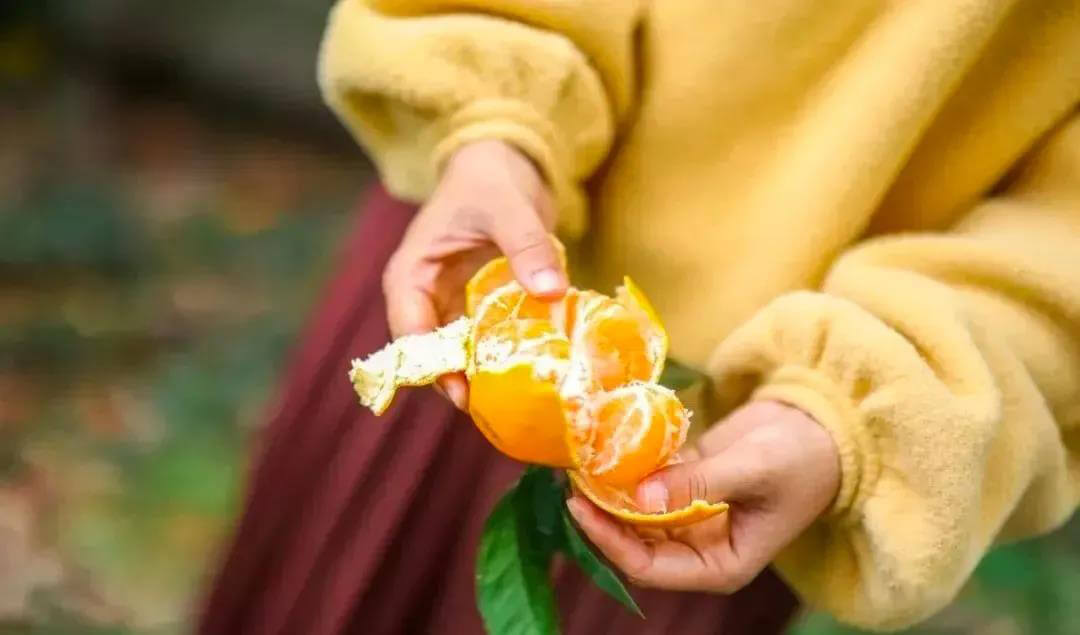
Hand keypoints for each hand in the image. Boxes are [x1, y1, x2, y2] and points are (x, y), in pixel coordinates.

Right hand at [382, 140, 566, 408]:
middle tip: (496, 407)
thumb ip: (526, 246)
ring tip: (516, 399)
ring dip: (483, 374)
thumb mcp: (508, 207)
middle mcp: (424, 297)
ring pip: (458, 354)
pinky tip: (531, 371)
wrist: (502, 162)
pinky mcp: (477, 308)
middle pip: (432, 354)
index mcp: (411, 274)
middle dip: (460, 380)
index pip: (410, 332)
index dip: (432, 365)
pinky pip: (485, 342)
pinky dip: (502, 355)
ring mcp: (451, 305)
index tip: (463, 392)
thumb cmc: (490, 179)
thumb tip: (551, 291)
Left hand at [566, 400, 839, 592]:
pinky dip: (626, 469)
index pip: (650, 567)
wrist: (823, 426)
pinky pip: (647, 486)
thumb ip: (698, 483)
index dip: (610, 540)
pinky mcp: (685, 488)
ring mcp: (690, 519)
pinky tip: (602, 445)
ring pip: (634, 514)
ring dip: (608, 490)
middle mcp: (700, 550)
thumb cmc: (802, 458)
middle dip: (601, 514)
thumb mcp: (752, 469)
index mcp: (721, 565)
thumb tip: (640, 496)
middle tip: (570, 476)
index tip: (580, 506)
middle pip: (634, 543)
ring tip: (578, 459)